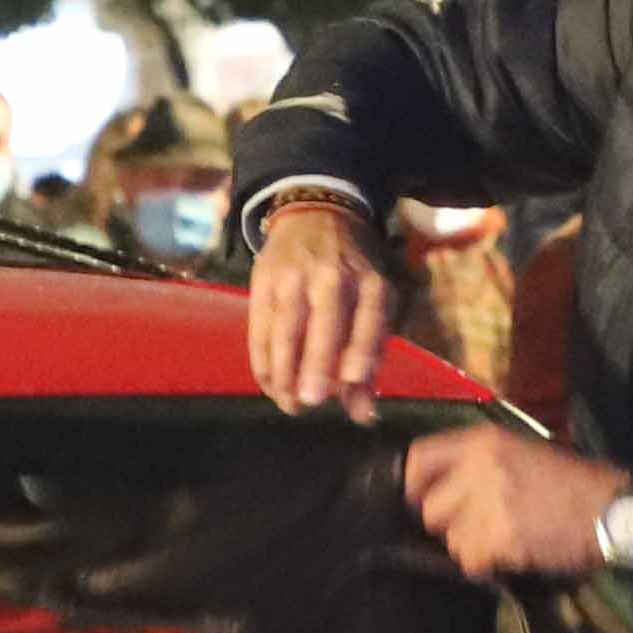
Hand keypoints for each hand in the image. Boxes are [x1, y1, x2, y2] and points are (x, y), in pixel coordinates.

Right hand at [248, 195, 393, 421]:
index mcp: (370, 280)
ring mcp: (294, 274)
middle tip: (309, 401)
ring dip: (284, 369)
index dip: (362, 348)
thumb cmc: (353, 273)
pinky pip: (259, 324)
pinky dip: (263, 358)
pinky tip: (269, 384)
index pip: (370, 316)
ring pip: (286, 326)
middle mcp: (334, 273)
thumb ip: (369, 359)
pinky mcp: (263, 278)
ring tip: (288, 403)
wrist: (315, 216)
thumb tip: (363, 416)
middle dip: (316, 362)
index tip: (353, 381)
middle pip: (324, 319)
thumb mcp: (373, 303)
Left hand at [405, 422, 632, 579]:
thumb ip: (475, 465)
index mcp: (482, 441)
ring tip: (503, 540)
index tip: (423, 502)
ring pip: (449, 539)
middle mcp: (480, 465)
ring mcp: (490, 501)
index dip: (413, 487)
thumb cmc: (569, 484)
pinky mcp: (502, 535)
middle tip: (481, 527)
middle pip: (428, 508)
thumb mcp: (520, 453)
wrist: (611, 510)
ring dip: (471, 547)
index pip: (416, 460)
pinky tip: (513, 554)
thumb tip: (431, 491)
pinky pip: (471, 560)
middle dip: (450, 524)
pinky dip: (487, 566)